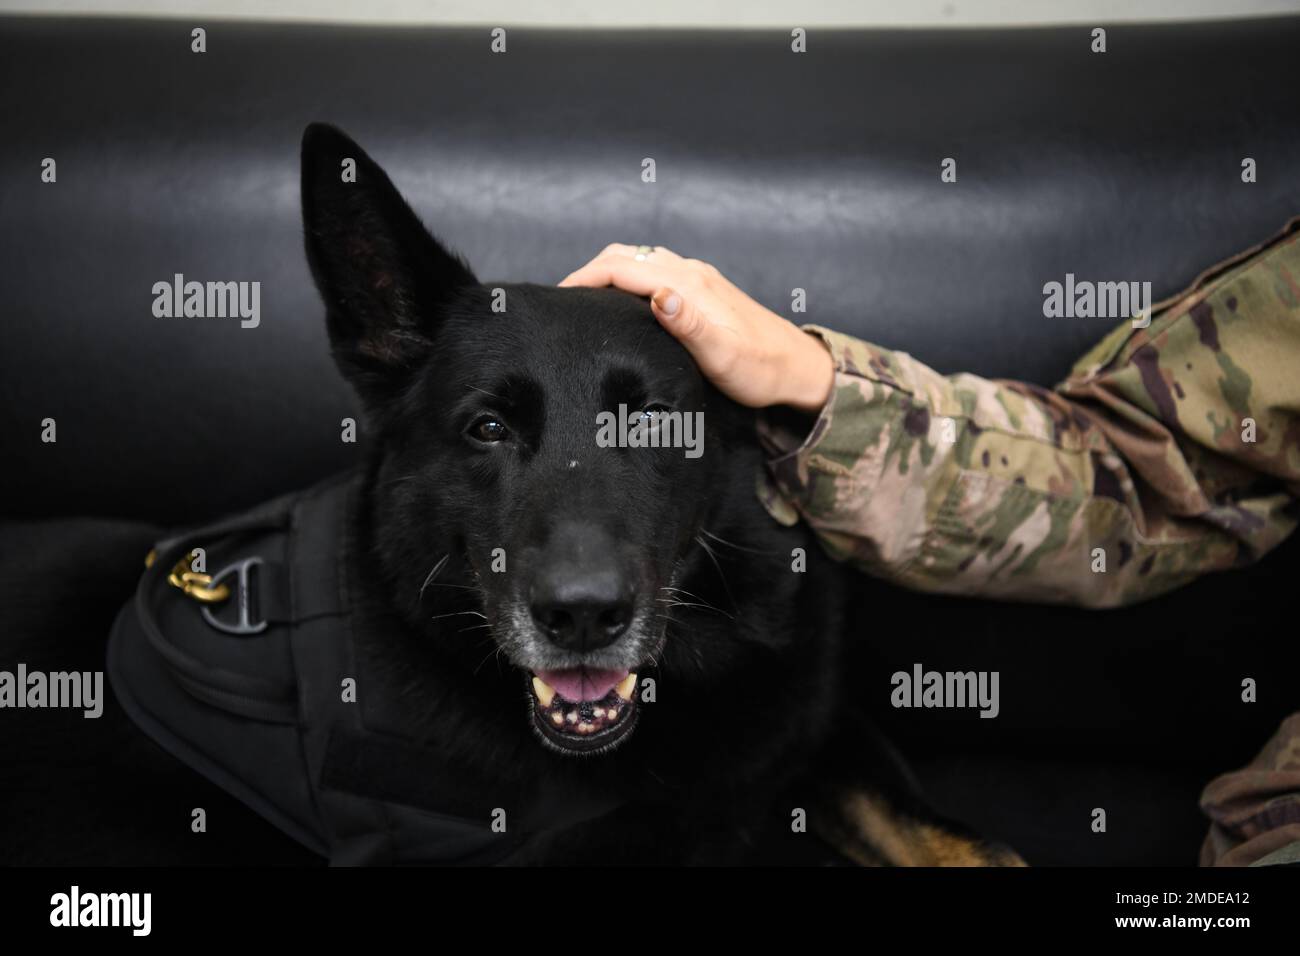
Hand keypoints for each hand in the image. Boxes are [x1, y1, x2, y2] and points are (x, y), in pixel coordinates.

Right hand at [558, 244, 833, 412]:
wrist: (797, 368)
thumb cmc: (760, 370)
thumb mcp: (724, 357)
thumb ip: (690, 326)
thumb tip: (659, 296)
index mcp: (689, 286)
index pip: (623, 268)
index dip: (585, 278)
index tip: (558, 298)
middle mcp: (691, 273)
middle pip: (627, 256)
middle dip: (589, 270)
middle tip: (562, 299)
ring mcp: (698, 278)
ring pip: (640, 259)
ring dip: (608, 270)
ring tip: (583, 298)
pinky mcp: (703, 289)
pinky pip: (654, 269)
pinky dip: (627, 275)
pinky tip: (621, 300)